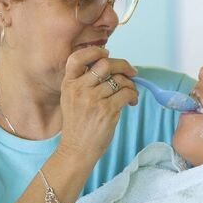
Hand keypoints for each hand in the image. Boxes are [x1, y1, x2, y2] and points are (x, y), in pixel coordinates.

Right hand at [57, 47, 138, 163]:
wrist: (76, 150)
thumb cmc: (77, 126)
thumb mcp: (71, 100)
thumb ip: (84, 82)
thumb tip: (111, 65)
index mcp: (68, 84)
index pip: (77, 58)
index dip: (94, 51)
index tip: (106, 54)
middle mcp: (79, 89)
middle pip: (105, 64)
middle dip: (123, 65)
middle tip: (132, 71)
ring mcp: (93, 99)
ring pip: (120, 79)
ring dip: (131, 84)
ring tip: (131, 93)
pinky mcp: (107, 110)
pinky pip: (127, 93)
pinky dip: (134, 95)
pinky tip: (132, 101)